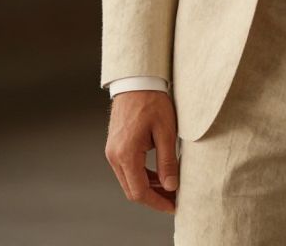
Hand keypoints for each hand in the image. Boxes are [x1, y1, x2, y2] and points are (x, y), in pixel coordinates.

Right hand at [104, 90, 179, 213]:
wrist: (136, 81)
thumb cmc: (152, 101)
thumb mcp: (165, 131)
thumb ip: (167, 161)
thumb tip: (170, 186)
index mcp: (126, 154)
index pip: (139, 192)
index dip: (157, 202)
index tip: (173, 205)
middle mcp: (114, 156)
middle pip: (132, 190)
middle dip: (153, 197)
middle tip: (173, 198)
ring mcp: (112, 151)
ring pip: (129, 180)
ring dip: (148, 187)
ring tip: (169, 187)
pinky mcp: (115, 146)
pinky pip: (127, 169)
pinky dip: (141, 175)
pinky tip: (158, 174)